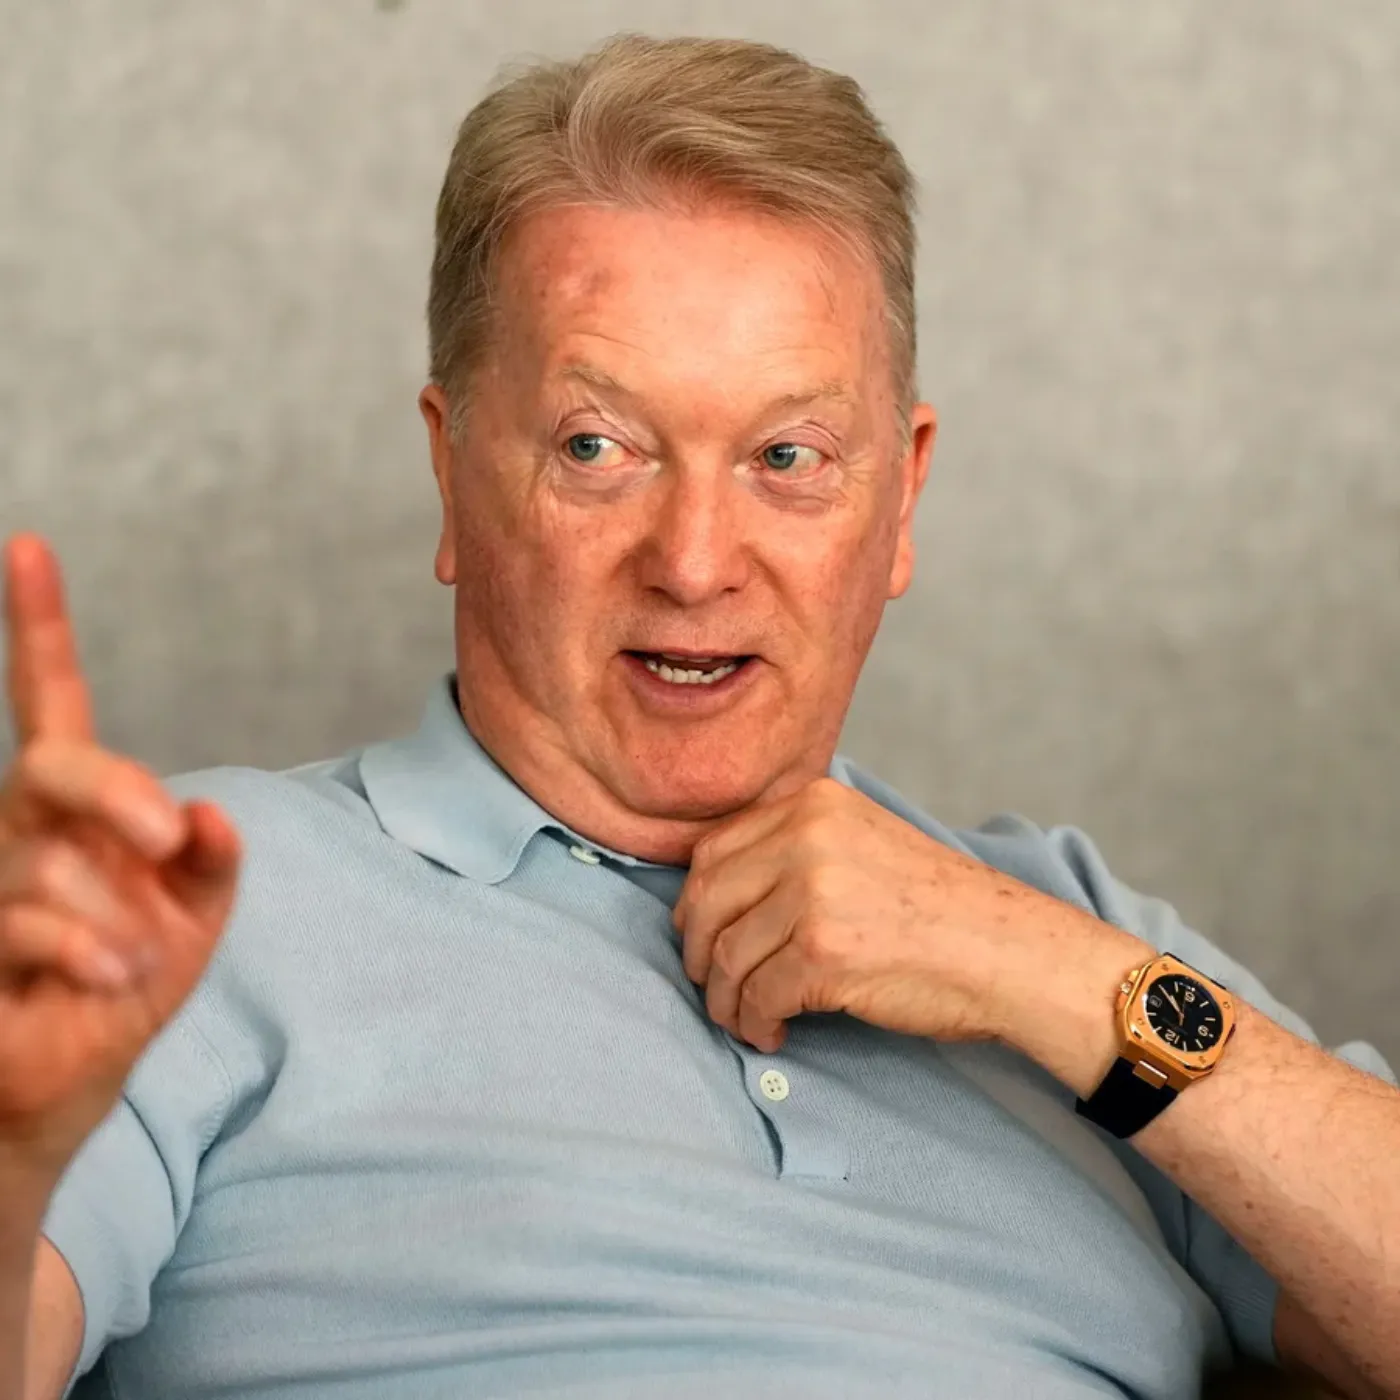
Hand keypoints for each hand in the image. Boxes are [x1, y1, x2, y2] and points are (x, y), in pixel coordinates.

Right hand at [0, 535, 241, 1185]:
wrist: (68, 1086)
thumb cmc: (126, 988)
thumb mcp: (194, 923)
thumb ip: (212, 868)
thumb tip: (212, 818)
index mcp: (76, 809)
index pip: (53, 702)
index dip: (41, 628)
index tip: (31, 546)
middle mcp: (18, 830)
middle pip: (50, 765)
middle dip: (115, 794)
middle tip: (169, 836)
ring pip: (40, 857)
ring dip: (114, 910)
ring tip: (135, 956)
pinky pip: (19, 920)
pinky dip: (83, 947)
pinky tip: (110, 973)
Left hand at [674, 778, 1145, 1058]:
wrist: (1010, 951)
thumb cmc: (941, 909)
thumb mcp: (864, 841)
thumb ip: (797, 849)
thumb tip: (719, 894)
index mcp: (813, 805)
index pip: (713, 850)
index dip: (697, 903)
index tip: (702, 935)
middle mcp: (807, 837)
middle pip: (706, 901)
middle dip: (698, 953)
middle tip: (712, 985)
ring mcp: (814, 893)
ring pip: (726, 955)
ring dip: (725, 999)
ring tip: (743, 1018)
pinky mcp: (823, 952)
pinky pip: (756, 995)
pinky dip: (753, 1022)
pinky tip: (771, 1032)